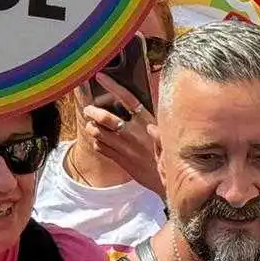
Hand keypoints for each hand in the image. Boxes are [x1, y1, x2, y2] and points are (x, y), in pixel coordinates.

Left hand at [81, 74, 165, 196]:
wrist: (170, 184)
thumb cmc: (170, 159)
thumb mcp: (168, 139)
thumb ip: (156, 129)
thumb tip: (147, 123)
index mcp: (147, 123)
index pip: (127, 99)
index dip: (112, 86)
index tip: (100, 76)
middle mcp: (133, 134)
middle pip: (104, 117)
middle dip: (92, 111)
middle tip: (89, 110)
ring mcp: (124, 148)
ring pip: (98, 132)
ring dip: (92, 127)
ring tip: (93, 126)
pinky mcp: (120, 160)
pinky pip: (100, 147)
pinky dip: (97, 142)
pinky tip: (101, 141)